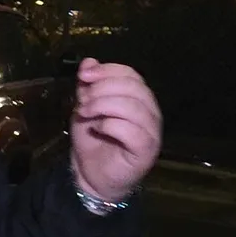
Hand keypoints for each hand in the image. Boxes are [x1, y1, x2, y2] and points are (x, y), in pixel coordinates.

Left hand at [70, 58, 161, 201]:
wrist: (90, 174)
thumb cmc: (93, 139)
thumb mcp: (84, 106)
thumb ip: (88, 85)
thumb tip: (89, 62)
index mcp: (138, 98)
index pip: (130, 74)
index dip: (107, 70)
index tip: (83, 76)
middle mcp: (150, 112)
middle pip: (133, 87)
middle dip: (102, 89)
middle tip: (83, 100)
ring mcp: (152, 132)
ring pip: (134, 107)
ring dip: (103, 105)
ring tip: (85, 113)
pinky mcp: (147, 150)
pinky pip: (133, 131)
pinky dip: (111, 125)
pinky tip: (97, 128)